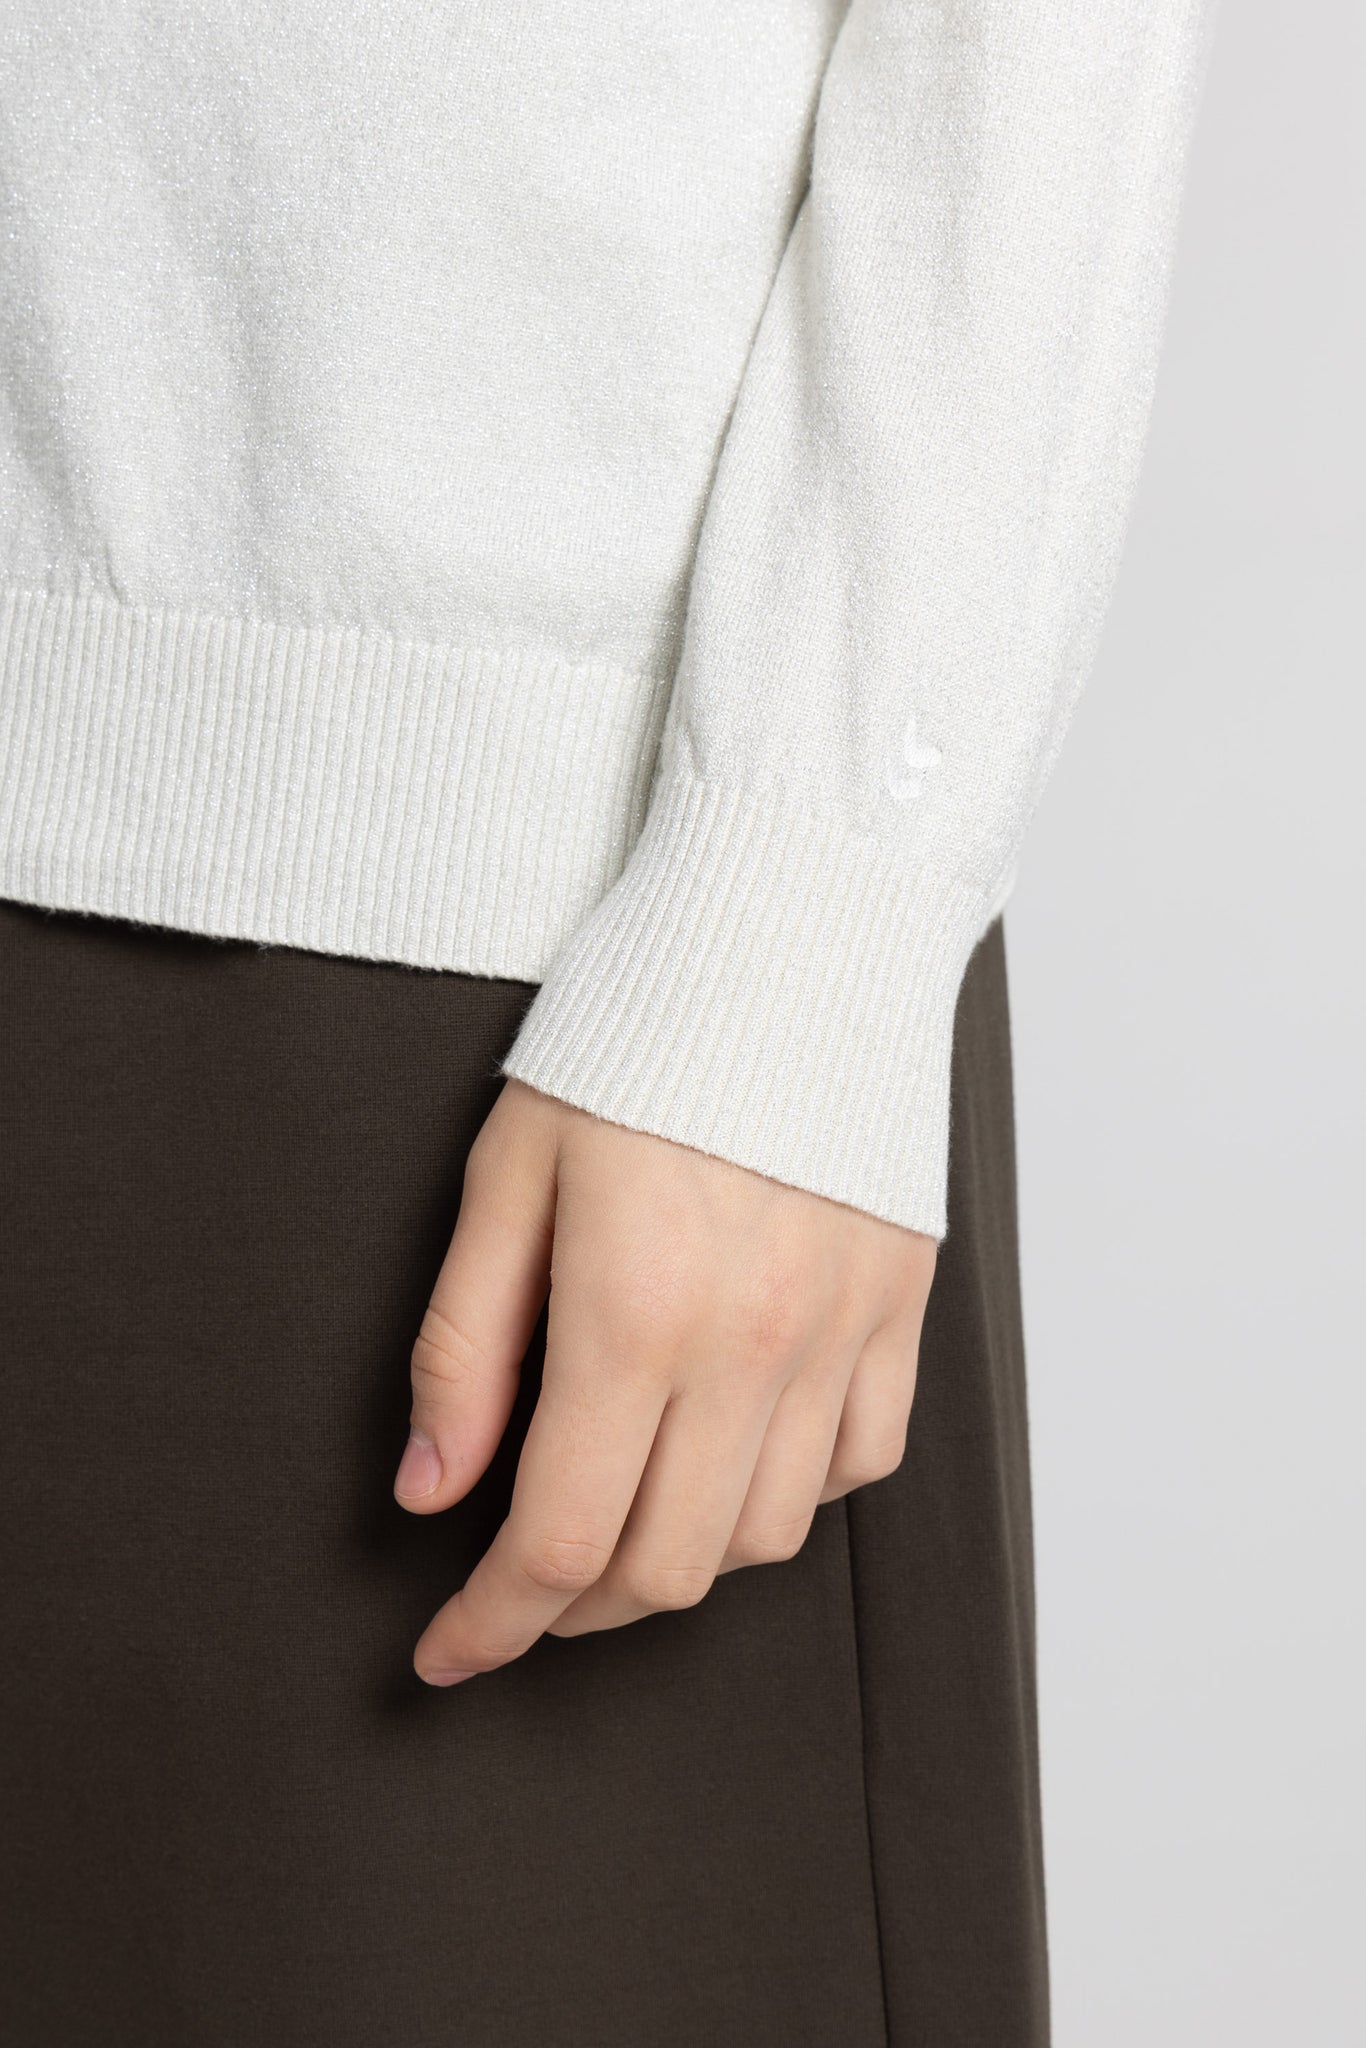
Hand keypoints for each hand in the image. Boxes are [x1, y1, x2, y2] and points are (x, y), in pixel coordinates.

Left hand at [394, 1079, 936, 1684]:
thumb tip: (429, 1491)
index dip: (490, 1624)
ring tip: (623, 1513)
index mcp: (632, 1314)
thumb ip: (464, 1345)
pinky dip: (789, 1494)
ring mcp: (839, 1333)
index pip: (557, 1539)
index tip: (446, 1651)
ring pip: (764, 1538)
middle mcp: (749, 1347)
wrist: (791, 933)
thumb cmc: (632, 1038)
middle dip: (572, 1608)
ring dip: (678, 1560)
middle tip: (521, 1582)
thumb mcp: (508, 1173)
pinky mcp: (898, 1307)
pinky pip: (860, 1463)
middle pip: (663, 1568)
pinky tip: (735, 1452)